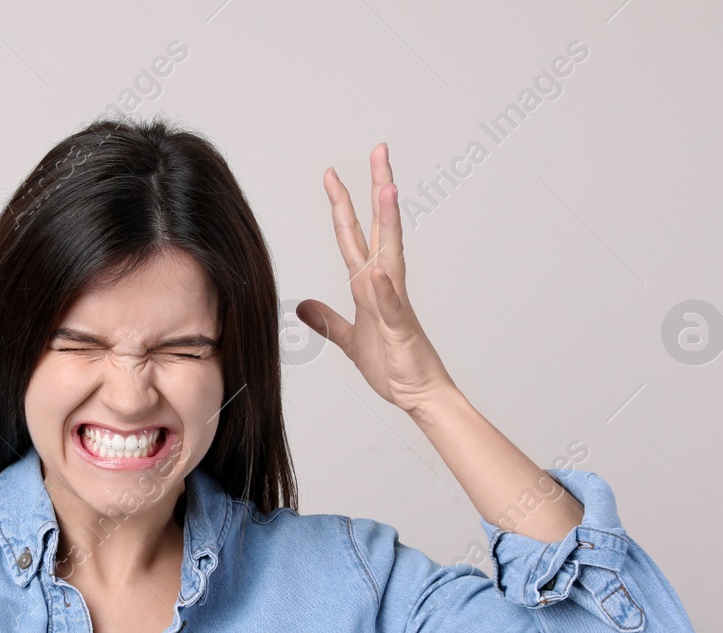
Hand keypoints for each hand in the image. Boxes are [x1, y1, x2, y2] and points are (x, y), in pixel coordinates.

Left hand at [296, 144, 455, 415]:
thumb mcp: (349, 340)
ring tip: (386, 187)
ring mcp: (396, 304)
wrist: (419, 394)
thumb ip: (327, 320)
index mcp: (370, 286)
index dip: (343, 206)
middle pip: (380, 229)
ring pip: (390, 254)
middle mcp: (385, 285)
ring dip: (389, 222)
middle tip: (379, 149)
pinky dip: (384, 288)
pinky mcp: (401, 329)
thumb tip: (303, 304)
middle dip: (378, 188)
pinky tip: (377, 269)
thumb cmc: (393, 366)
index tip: (332, 175)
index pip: (354, 236)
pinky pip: (392, 305)